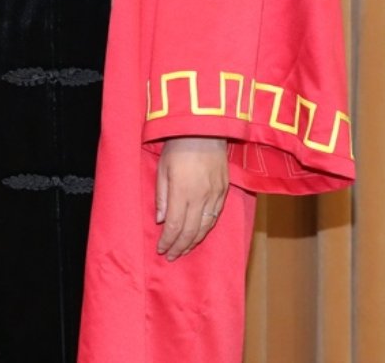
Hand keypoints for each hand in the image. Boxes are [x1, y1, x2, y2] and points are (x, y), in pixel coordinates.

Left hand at [155, 136, 228, 260]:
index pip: (174, 226)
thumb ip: (161, 196)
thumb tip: (160, 220)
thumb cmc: (178, 146)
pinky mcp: (224, 190)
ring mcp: (214, 195)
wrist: (205, 128)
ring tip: (184, 249)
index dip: (167, 242)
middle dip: (180, 247)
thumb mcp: (162, 168)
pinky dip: (206, 228)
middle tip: (171, 256)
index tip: (161, 250)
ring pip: (205, 227)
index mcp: (182, 192)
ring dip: (194, 242)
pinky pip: (215, 216)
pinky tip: (199, 233)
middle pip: (190, 232)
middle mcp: (200, 197)